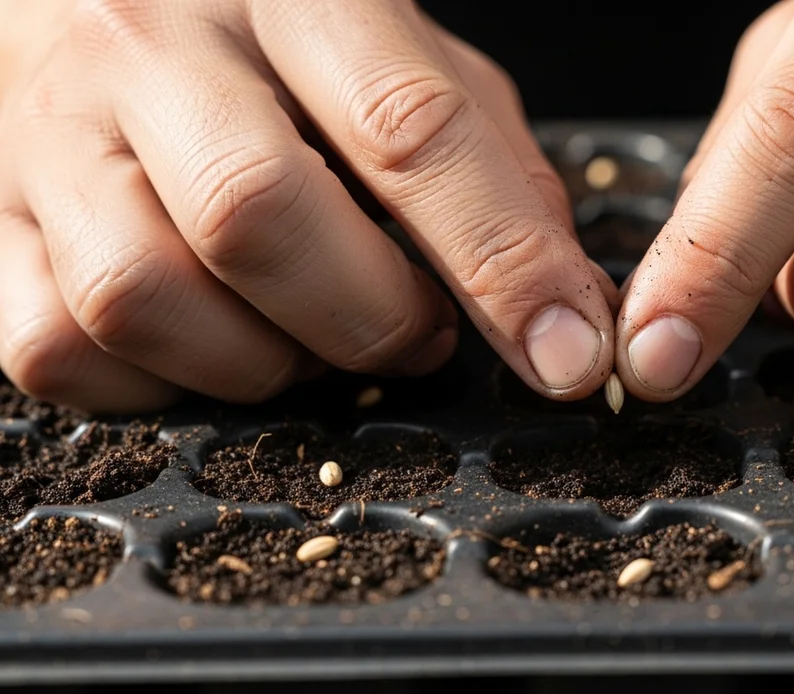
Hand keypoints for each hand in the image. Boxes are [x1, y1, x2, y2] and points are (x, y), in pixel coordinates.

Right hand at [0, 0, 614, 413]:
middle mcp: (148, 45)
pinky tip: (209, 342)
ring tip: (312, 336)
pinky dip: (155, 383)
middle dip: (369, 317)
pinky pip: (56, 347)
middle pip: (257, 217)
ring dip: (262, 361)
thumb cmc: (269, 27)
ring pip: (144, 296)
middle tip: (417, 332)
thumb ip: (490, 161)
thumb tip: (565, 302)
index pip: (408, 128)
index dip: (502, 260)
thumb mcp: (400, 53)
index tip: (566, 353)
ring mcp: (45, 131)